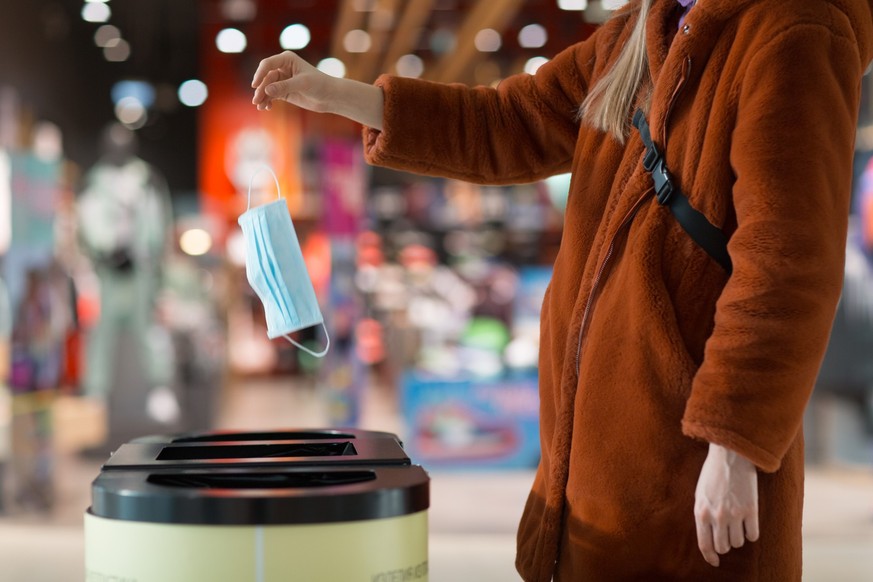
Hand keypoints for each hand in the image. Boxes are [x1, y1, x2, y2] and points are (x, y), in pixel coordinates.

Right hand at [251, 51, 383, 129]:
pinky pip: (271, 95)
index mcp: (287, 59)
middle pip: (266, 77)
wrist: (330, 96)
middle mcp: (282, 67)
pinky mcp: (284, 91)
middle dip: (260, 89)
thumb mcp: (302, 84)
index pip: (268, 64)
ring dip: (262, 96)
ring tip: (260, 107)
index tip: (255, 85)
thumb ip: (284, 86)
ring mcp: (282, 79)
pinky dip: (268, 101)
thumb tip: (267, 90)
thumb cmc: (319, 85)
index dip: (260, 74)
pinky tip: (267, 108)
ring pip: (267, 87)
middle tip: (256, 101)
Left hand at [694, 443, 759, 566]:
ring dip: (738, 538)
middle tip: (727, 535)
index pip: (704, 544)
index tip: (715, 562)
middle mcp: (717, 516)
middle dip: (725, 544)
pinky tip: (749, 524)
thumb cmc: (713, 474)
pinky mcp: (751, 509)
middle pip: (723, 547)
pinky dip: (751, 533)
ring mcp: (734, 514)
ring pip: (738, 543)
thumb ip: (703, 515)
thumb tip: (708, 536)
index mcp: (701, 512)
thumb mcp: (700, 494)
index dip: (710, 557)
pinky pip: (753, 535)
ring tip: (737, 524)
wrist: (730, 455)